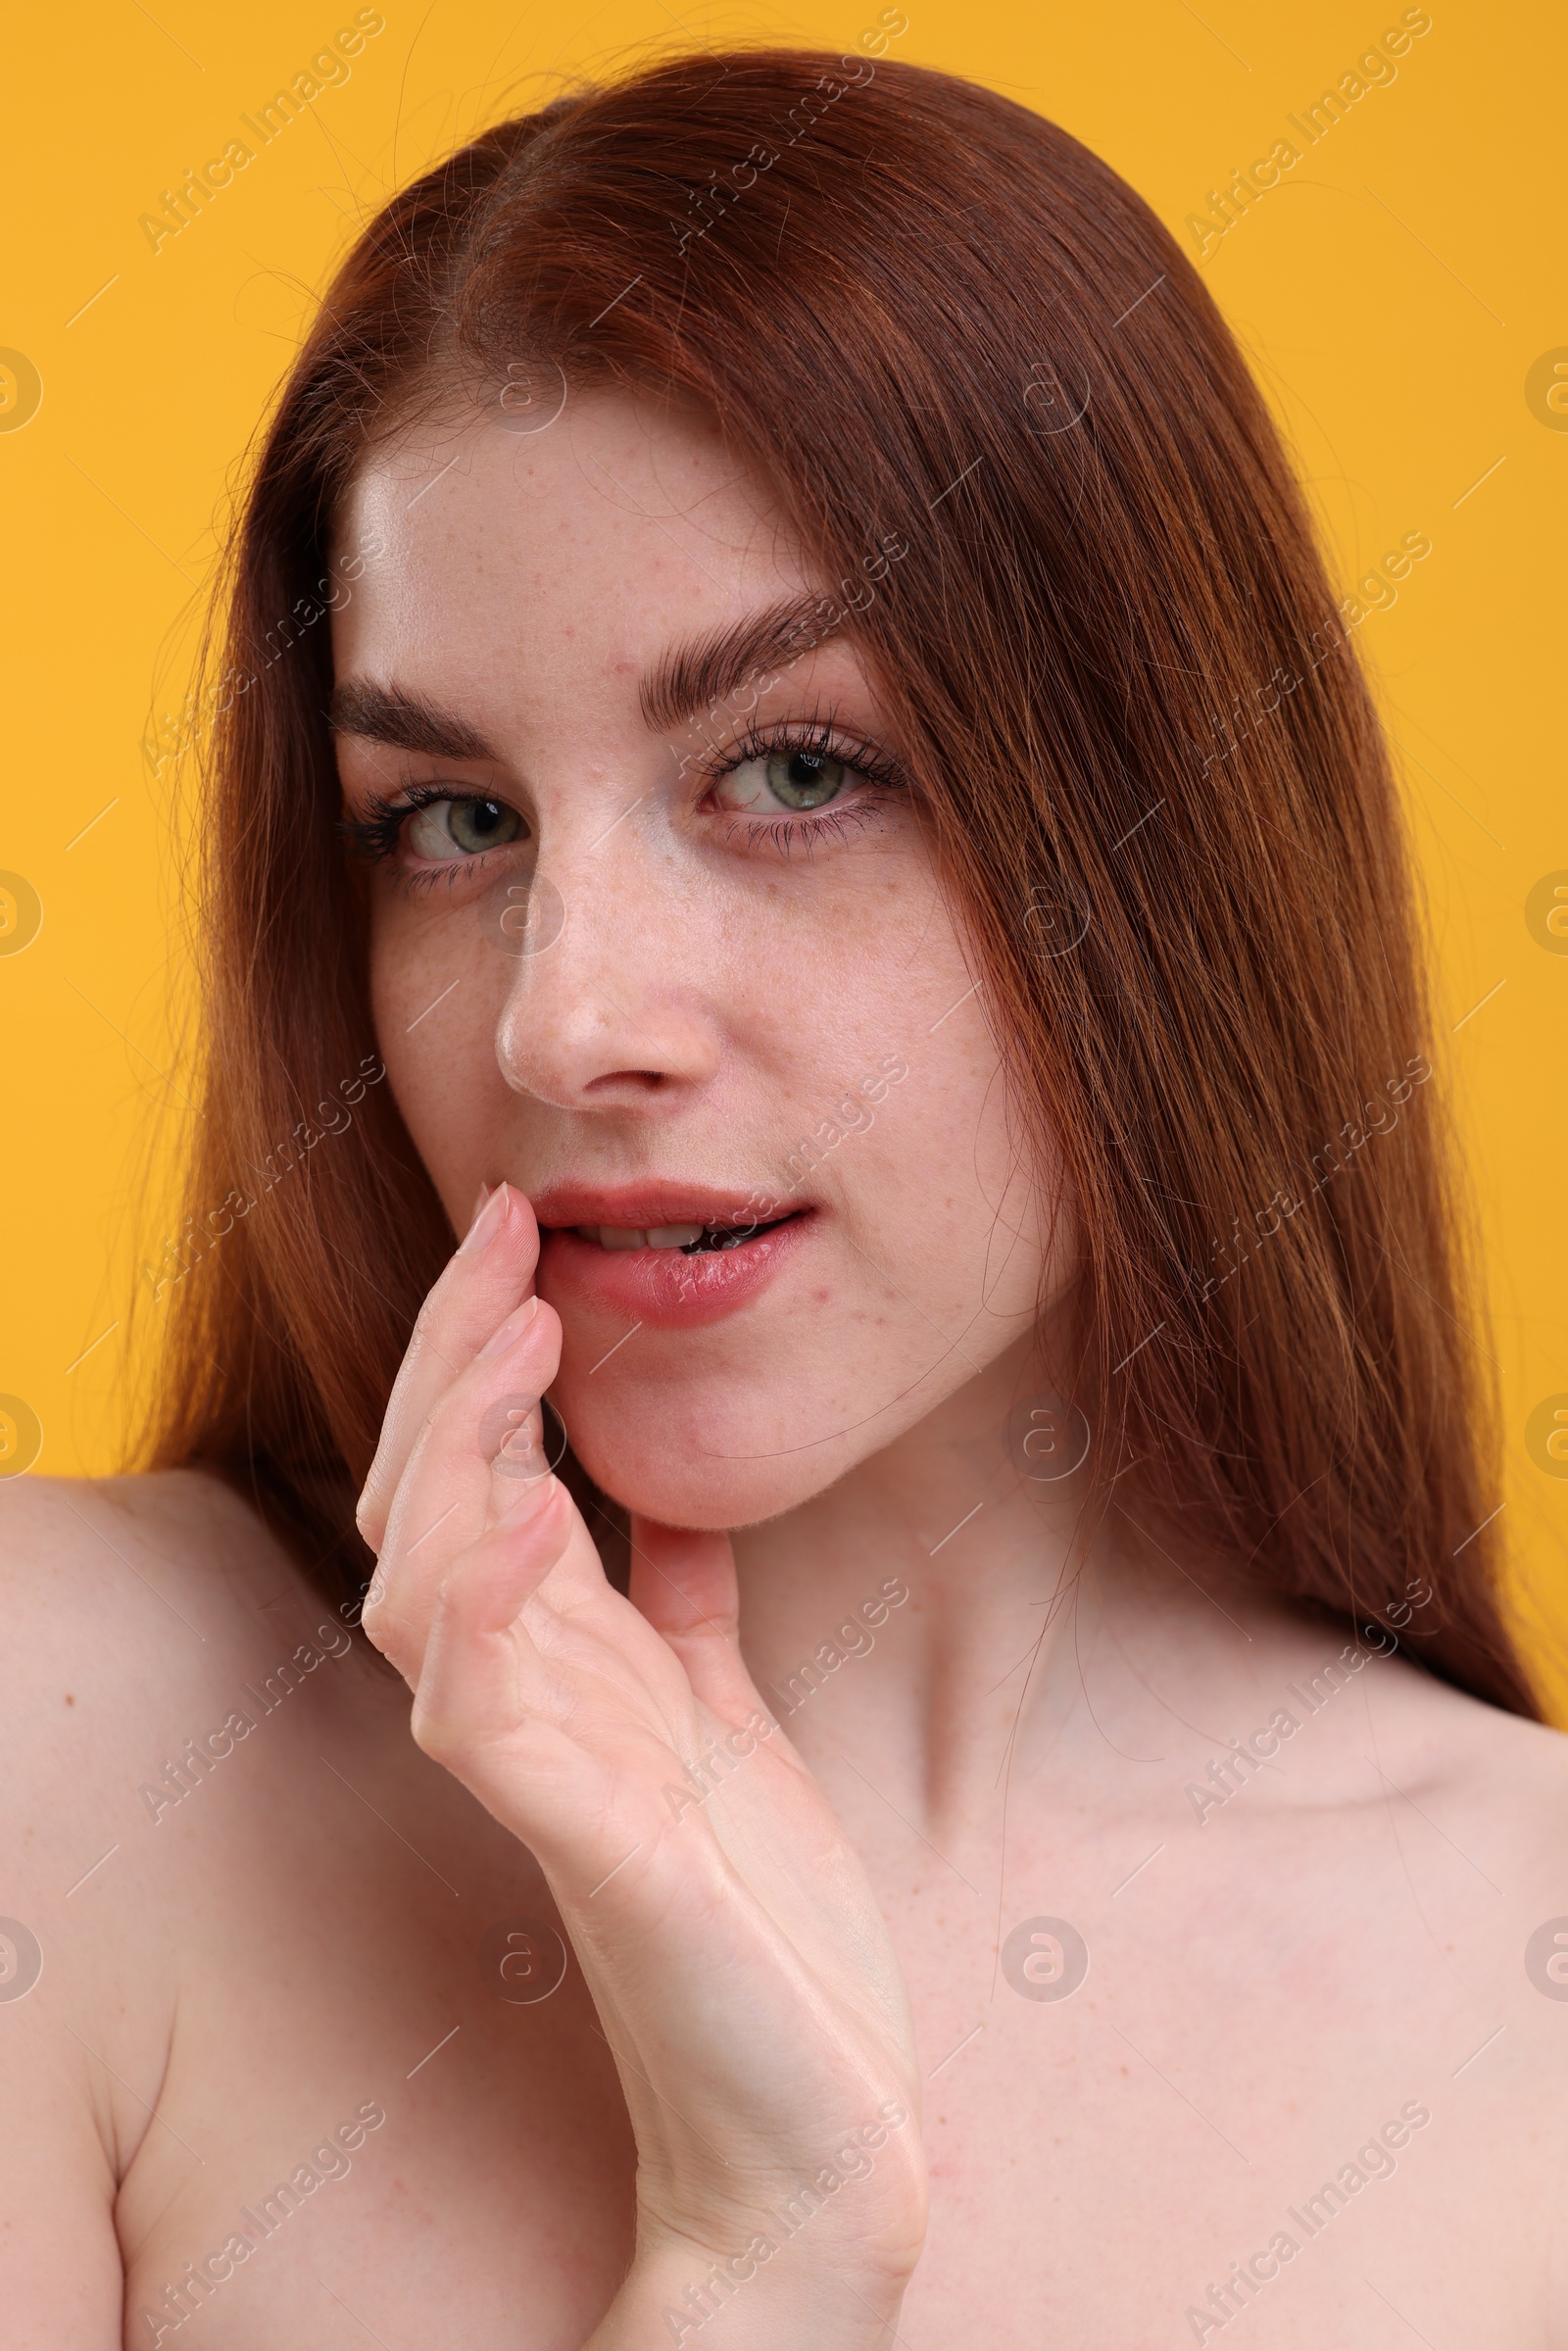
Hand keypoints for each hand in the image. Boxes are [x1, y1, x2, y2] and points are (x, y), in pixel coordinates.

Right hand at [357, 1184, 926, 2344]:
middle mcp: (524, 1707)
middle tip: (503, 1234)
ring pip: (420, 1587)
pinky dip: (495, 1604)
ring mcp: (540, 1775)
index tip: (519, 1228)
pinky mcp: (583, 1846)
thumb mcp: (729, 1720)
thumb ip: (682, 1613)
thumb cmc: (766, 1923)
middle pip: (422, 1503)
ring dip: (458, 1451)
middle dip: (448, 1361)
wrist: (814, 2111)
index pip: (470, 1476)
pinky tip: (541, 1511)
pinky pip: (486, 1712)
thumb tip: (668, 1503)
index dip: (474, 1351)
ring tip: (517, 1336)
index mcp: (561, 1665)